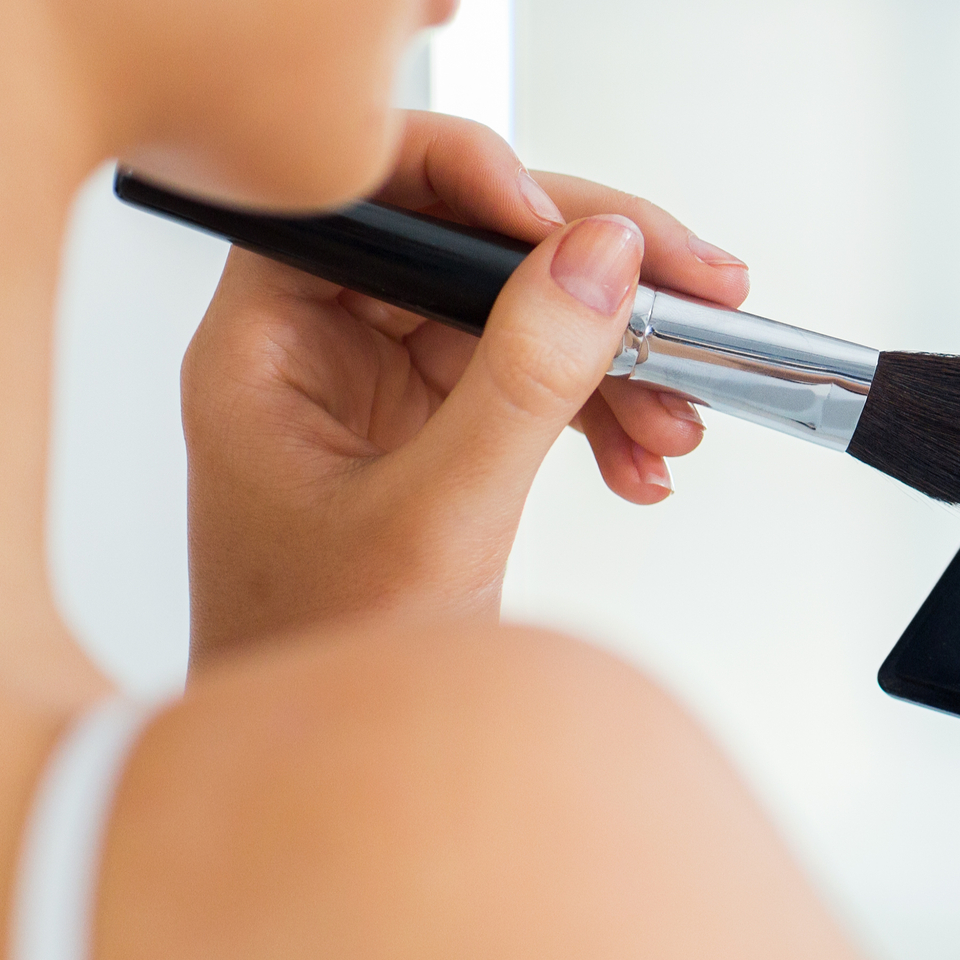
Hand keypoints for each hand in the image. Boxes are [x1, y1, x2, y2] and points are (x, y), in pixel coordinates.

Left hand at [181, 113, 751, 657]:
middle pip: (464, 238)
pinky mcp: (437, 427)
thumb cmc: (324, 663)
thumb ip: (524, 379)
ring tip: (681, 412)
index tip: (567, 222)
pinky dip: (603, 407)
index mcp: (265, 342)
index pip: (359, 192)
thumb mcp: (440, 515)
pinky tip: (645, 458)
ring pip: (515, 303)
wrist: (334, 780)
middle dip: (588, 265)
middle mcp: (318, 345)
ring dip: (614, 348)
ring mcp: (380, 386)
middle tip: (695, 285)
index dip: (469, 178)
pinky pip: (535, 373)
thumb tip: (600, 255)